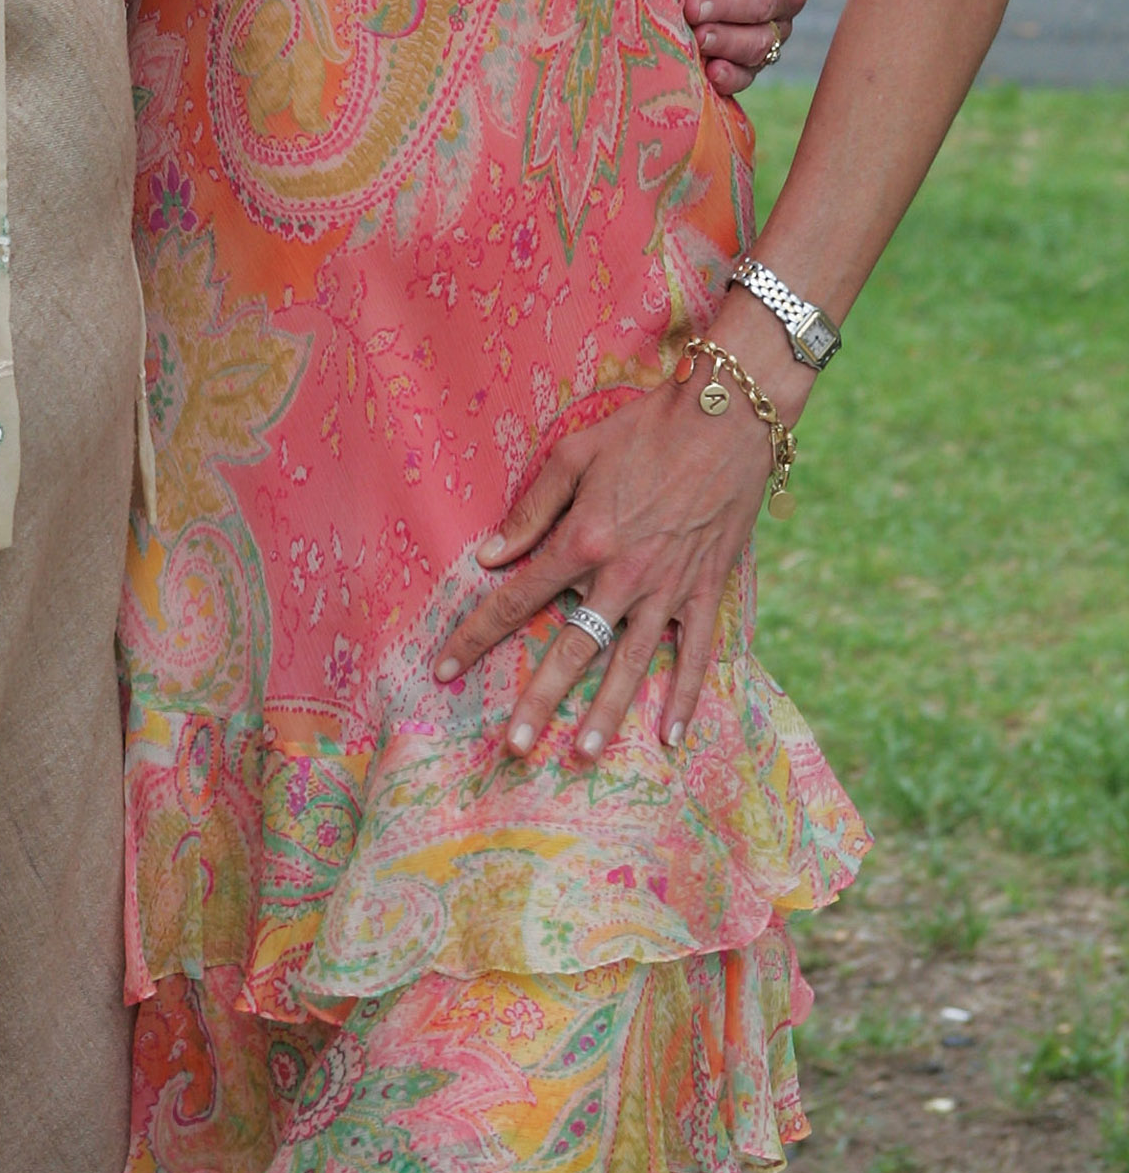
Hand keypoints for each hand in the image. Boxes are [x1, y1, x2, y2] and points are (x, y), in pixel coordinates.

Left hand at [430, 375, 776, 757]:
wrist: (727, 418)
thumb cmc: (644, 429)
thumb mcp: (576, 454)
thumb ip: (532, 509)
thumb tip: (490, 556)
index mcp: (584, 540)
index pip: (517, 599)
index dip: (477, 635)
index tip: (445, 669)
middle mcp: (623, 575)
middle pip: (572, 648)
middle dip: (540, 701)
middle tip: (514, 748)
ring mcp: (669, 588)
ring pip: (632, 664)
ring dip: (607, 712)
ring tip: (584, 754)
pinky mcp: (708, 591)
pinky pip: (696, 653)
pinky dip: (687, 695)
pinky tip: (672, 735)